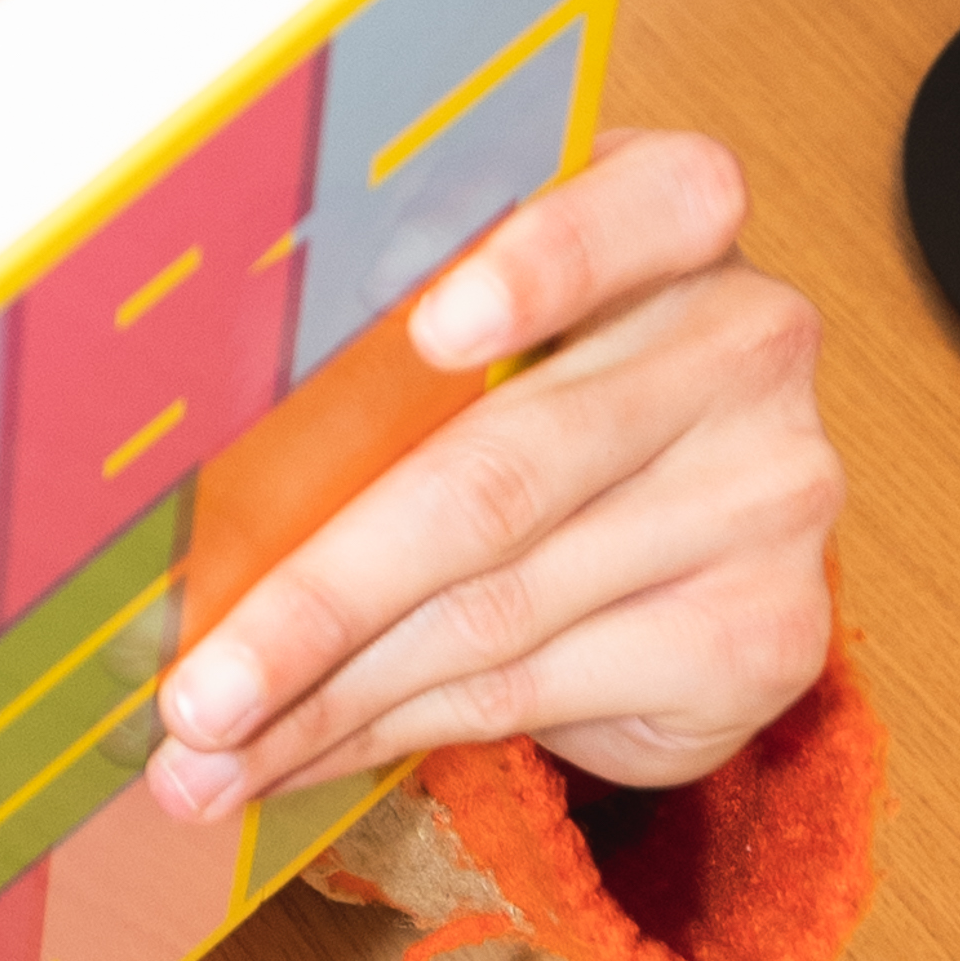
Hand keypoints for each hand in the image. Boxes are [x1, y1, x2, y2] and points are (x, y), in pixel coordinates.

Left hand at [144, 133, 840, 828]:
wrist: (694, 505)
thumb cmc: (543, 377)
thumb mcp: (496, 315)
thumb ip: (397, 335)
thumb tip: (190, 455)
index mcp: (679, 219)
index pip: (650, 205)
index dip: (542, 263)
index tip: (430, 329)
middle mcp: (746, 343)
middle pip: (501, 474)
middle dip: (321, 593)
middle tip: (191, 687)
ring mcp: (770, 496)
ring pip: (495, 612)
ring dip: (328, 695)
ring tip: (207, 752)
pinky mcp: (765, 632)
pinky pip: (533, 690)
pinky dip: (393, 731)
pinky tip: (303, 755)